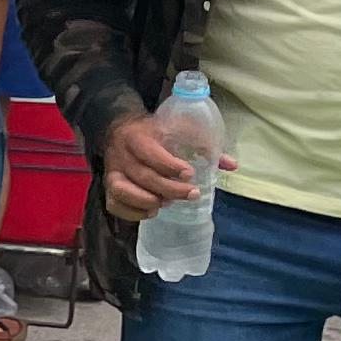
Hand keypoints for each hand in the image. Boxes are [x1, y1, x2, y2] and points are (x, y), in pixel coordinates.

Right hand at [98, 112, 221, 224]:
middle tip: (192, 194)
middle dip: (170, 189)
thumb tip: (231, 165)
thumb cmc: (154, 131)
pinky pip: (114, 204)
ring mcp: (112, 172)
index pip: (150, 153)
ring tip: (168, 203)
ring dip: (148, 201)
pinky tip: (152, 211)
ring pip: (123, 191)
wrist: (119, 130)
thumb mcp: (176, 128)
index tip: (189, 173)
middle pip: (143, 176)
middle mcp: (121, 155)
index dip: (170, 166)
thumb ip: (203, 145)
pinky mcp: (108, 186)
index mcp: (137, 137)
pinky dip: (132, 212)